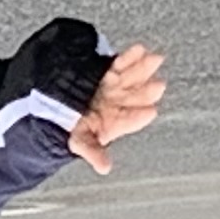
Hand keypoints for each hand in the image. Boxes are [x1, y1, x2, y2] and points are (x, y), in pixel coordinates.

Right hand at [66, 44, 167, 174]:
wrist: (61, 107)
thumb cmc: (76, 128)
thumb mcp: (80, 142)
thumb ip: (93, 152)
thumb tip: (104, 169)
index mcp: (116, 122)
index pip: (129, 120)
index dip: (138, 116)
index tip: (151, 111)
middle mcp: (120, 104)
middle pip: (135, 97)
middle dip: (146, 91)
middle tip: (159, 85)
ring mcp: (117, 86)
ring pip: (132, 78)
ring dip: (143, 69)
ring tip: (154, 59)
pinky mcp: (111, 72)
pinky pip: (121, 64)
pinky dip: (130, 56)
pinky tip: (140, 49)